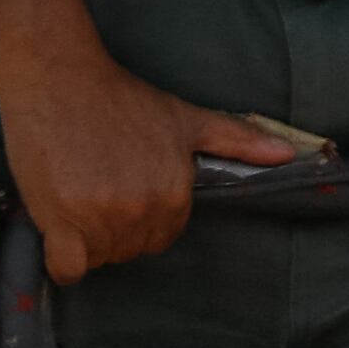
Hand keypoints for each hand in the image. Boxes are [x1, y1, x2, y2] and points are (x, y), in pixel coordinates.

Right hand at [1, 59, 308, 283]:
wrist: (60, 78)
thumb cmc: (122, 98)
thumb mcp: (187, 119)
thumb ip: (239, 141)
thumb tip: (288, 155)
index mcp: (174, 193)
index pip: (163, 237)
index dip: (144, 217)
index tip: (124, 188)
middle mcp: (142, 210)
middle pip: (130, 250)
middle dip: (116, 229)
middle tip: (97, 188)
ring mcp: (101, 217)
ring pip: (99, 258)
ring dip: (86, 241)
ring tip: (77, 195)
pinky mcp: (60, 220)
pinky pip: (67, 269)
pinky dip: (62, 260)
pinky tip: (60, 230)